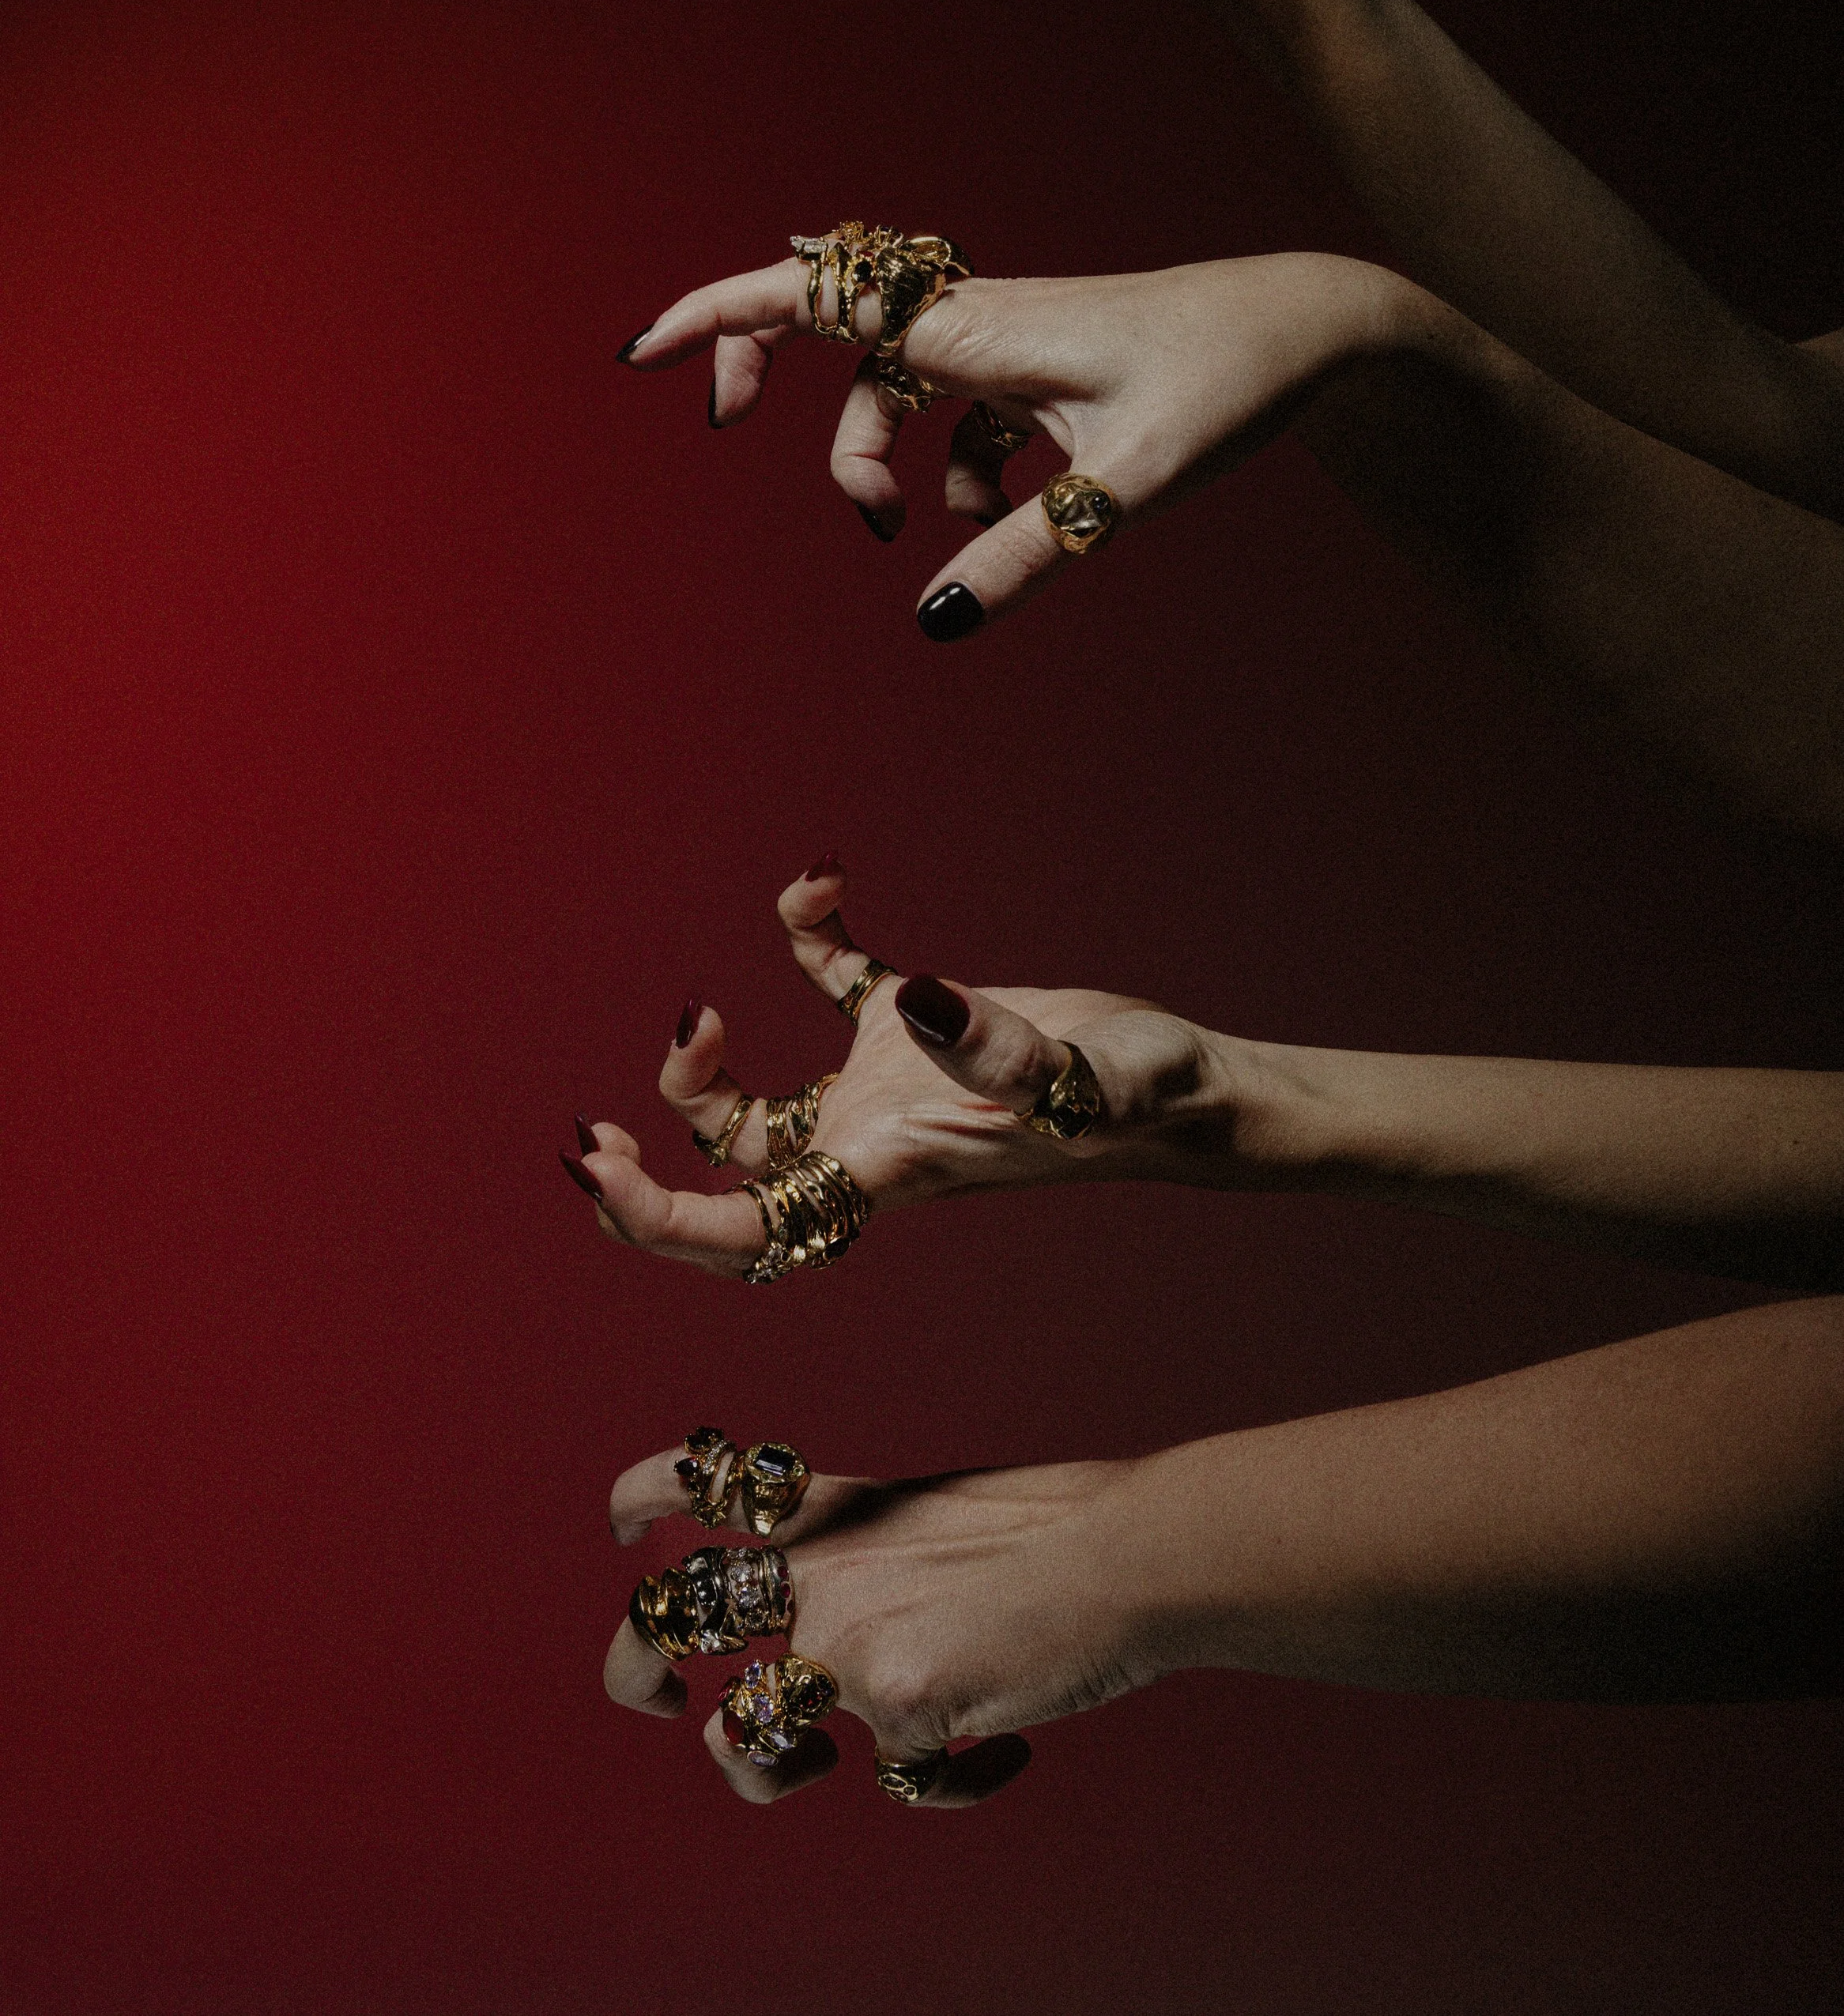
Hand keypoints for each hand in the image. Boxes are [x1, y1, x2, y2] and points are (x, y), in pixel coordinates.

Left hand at [560, 859, 1214, 1277]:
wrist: (1192, 1089)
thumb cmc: (1144, 1102)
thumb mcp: (1079, 1075)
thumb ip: (995, 1047)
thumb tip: (909, 998)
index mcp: (884, 1171)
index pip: (745, 1228)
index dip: (658, 1219)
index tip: (600, 1171)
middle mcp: (866, 1144)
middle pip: (726, 1189)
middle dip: (646, 1181)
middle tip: (590, 1139)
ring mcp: (883, 1092)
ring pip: (756, 1114)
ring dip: (701, 1076)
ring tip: (696, 1015)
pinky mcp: (913, 1032)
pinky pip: (832, 987)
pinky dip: (806, 940)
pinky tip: (818, 885)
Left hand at [604, 1440, 1146, 1805]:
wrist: (1120, 1556)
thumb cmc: (1053, 1535)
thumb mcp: (930, 1517)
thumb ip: (867, 1561)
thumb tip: (829, 1652)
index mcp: (832, 1509)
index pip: (701, 1479)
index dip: (644, 1500)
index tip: (626, 1526)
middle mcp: (817, 1568)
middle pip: (663, 1618)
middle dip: (637, 1670)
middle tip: (662, 1699)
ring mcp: (845, 1639)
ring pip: (740, 1741)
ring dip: (770, 1769)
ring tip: (820, 1762)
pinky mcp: (894, 1705)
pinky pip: (899, 1782)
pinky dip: (953, 1779)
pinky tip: (1002, 1752)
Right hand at [623, 244, 1413, 636]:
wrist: (1311, 332)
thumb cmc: (1226, 381)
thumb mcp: (1128, 484)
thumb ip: (1031, 552)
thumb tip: (934, 617)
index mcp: (973, 325)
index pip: (814, 297)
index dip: (719, 316)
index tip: (644, 352)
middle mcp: (974, 319)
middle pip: (824, 325)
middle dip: (761, 369)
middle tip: (719, 426)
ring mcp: (1005, 344)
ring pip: (889, 388)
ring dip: (874, 458)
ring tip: (916, 533)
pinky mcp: (1039, 374)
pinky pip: (958, 421)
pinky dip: (955, 477)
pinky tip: (1001, 526)